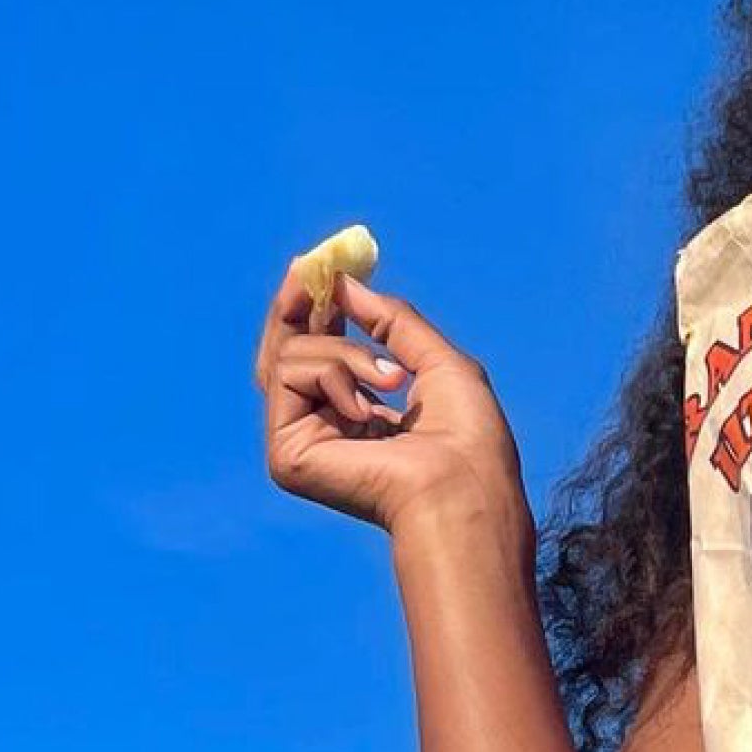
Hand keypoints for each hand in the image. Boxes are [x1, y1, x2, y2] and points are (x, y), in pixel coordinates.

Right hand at [257, 266, 525, 535]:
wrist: (464, 484)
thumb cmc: (466, 435)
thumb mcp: (435, 359)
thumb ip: (390, 320)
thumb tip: (342, 283)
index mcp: (359, 417)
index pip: (319, 356)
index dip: (315, 310)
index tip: (319, 267)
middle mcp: (323, 430)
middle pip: (286, 353)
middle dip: (297, 307)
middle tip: (309, 267)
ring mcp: (301, 441)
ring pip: (290, 355)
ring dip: (347, 353)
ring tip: (392, 379)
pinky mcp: (286, 453)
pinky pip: (289, 374)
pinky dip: (335, 373)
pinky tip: (369, 409)